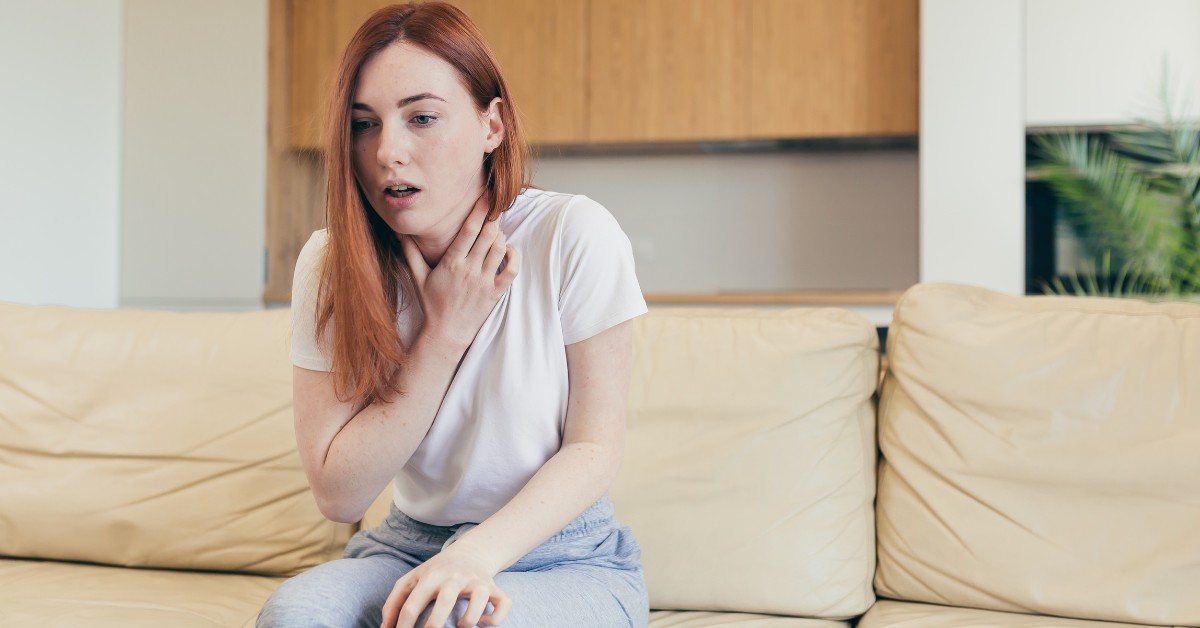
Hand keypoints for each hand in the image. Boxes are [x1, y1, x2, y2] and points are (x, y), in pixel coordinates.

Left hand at [380, 542, 511, 627]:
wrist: (470, 552)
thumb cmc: (435, 573)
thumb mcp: (412, 580)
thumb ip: (394, 603)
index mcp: (431, 576)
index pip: (413, 602)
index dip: (403, 625)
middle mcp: (455, 577)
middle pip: (446, 599)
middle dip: (435, 624)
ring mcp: (477, 582)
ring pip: (479, 601)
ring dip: (469, 620)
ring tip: (460, 626)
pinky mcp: (495, 588)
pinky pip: (503, 604)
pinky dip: (495, 618)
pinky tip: (482, 623)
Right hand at [401, 194, 520, 350]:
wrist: (446, 334)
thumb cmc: (432, 305)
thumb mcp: (418, 278)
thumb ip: (410, 253)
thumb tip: (399, 232)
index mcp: (451, 263)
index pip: (468, 230)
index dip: (478, 211)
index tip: (485, 197)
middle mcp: (469, 270)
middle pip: (487, 235)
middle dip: (494, 216)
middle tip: (497, 204)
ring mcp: (484, 282)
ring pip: (499, 249)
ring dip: (501, 235)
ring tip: (497, 228)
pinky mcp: (495, 293)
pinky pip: (511, 270)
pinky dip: (513, 256)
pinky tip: (509, 249)